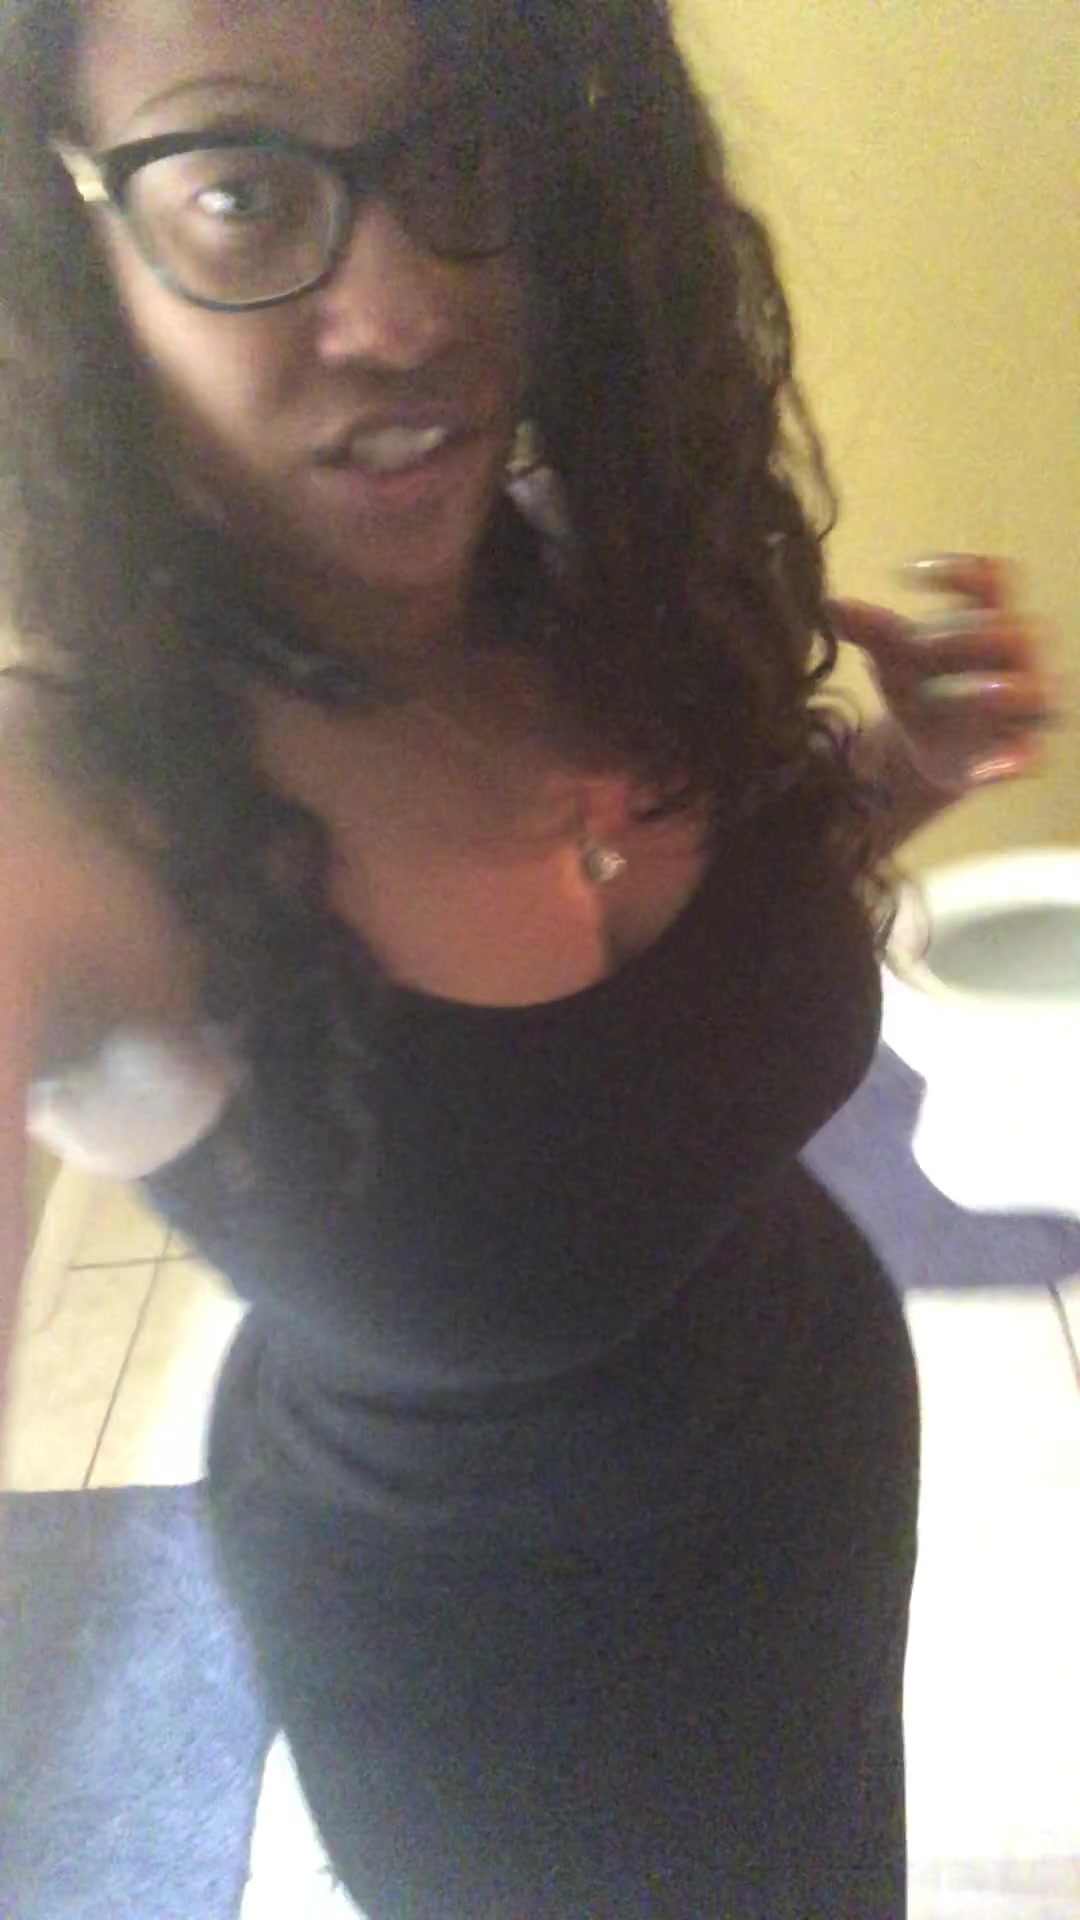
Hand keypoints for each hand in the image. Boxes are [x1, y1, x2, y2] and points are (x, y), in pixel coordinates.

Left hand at [826, 553, 1060, 794]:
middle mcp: (1015, 656)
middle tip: (923, 644)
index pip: (990, 579)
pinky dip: (1012, 759)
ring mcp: (1023, 703)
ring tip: (969, 692)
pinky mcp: (1020, 749)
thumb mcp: (891, 655)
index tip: (906, 575)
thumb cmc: (918, 684)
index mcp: (988, 620)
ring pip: (1030, 690)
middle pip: (1010, 632)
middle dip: (969, 635)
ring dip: (1000, 689)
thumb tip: (828, 605)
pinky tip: (982, 769)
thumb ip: (867, 628)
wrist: (922, 747)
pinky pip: (1029, 754)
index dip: (957, 571)